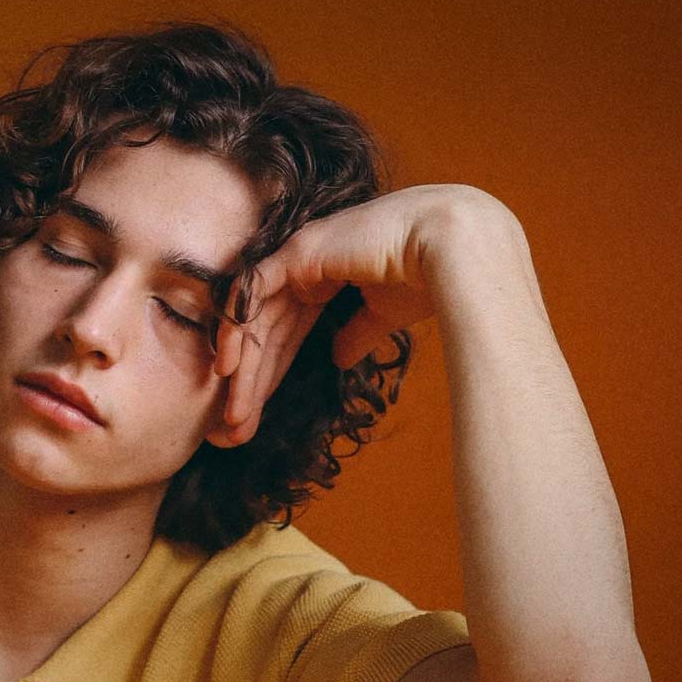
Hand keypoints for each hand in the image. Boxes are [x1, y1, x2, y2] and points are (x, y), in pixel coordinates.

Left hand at [207, 183, 527, 446]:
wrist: (454, 252)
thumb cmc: (428, 276)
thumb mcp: (384, 315)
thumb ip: (357, 333)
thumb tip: (340, 356)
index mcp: (325, 277)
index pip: (284, 332)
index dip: (268, 375)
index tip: (254, 417)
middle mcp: (305, 265)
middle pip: (264, 332)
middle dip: (248, 383)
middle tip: (231, 430)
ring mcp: (297, 256)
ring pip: (251, 319)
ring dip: (240, 369)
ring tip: (230, 415)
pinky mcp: (297, 252)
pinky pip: (250, 292)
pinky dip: (235, 327)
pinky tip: (227, 366)